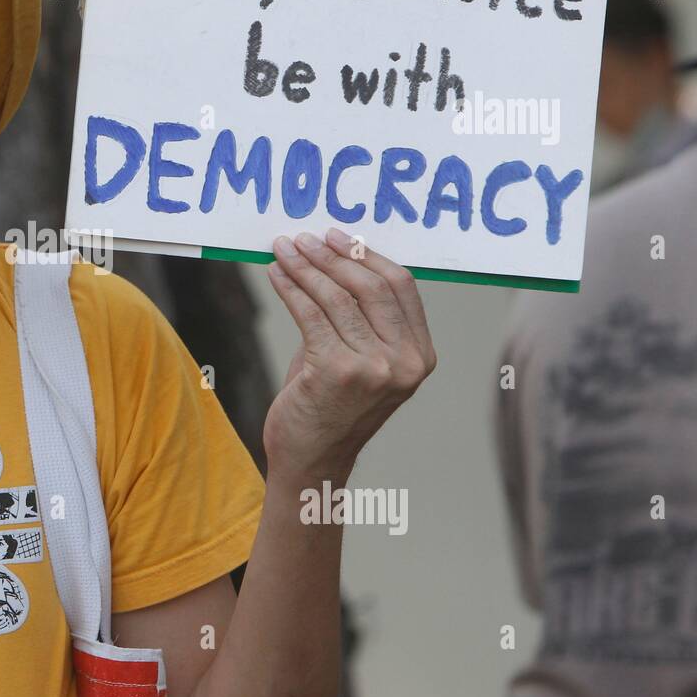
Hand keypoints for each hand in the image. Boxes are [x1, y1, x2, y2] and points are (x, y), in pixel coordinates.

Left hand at [262, 228, 435, 484]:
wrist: (312, 460)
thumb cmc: (331, 405)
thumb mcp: (362, 359)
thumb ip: (360, 317)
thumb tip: (336, 257)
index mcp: (420, 355)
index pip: (401, 287)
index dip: (368, 256)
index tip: (339, 236)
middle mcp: (404, 361)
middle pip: (371, 286)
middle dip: (333, 255)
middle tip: (305, 238)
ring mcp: (374, 368)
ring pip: (336, 297)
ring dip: (305, 267)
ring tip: (284, 250)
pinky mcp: (336, 371)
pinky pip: (310, 314)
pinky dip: (290, 289)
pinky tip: (276, 275)